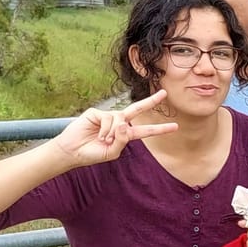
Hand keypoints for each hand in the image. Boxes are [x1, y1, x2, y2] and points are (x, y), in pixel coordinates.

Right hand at [54, 91, 175, 164]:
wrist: (72, 151)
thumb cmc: (92, 153)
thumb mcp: (112, 153)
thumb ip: (122, 141)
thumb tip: (125, 123)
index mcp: (125, 135)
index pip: (145, 130)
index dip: (159, 129)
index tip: (175, 127)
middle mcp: (119, 123)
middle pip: (138, 109)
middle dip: (151, 101)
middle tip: (165, 93)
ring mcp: (108, 116)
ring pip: (121, 119)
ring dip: (113, 133)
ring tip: (104, 140)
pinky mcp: (97, 112)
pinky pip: (108, 118)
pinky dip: (105, 129)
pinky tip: (98, 135)